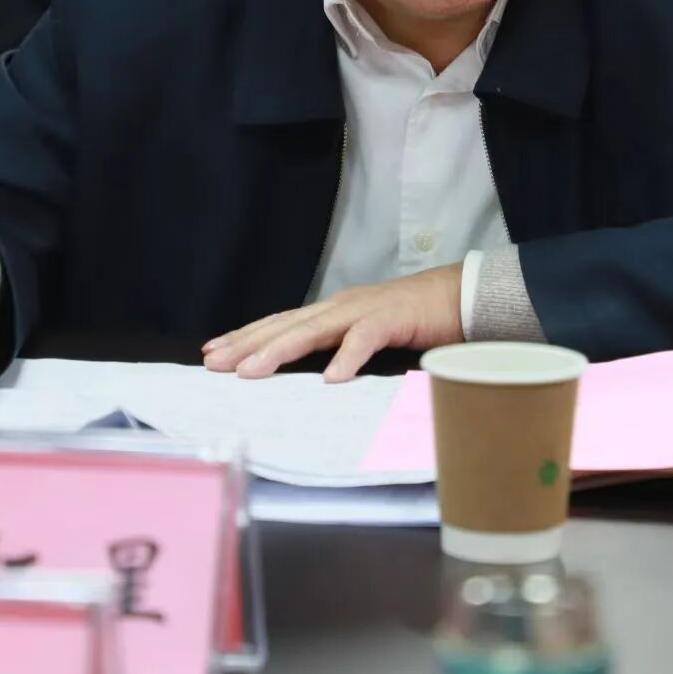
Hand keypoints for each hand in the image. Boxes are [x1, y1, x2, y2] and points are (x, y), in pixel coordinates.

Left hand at [203, 263, 465, 381]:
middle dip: (247, 344)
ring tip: (252, 371)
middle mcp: (340, 307)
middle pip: (285, 326)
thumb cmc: (412, 319)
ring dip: (280, 350)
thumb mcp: (366, 336)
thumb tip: (311, 379)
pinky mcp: (392, 318)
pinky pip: (366, 339)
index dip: (246, 336)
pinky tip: (332, 379)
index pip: (280, 324)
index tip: (212, 352)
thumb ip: (339, 350)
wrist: (460, 294)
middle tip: (214, 363)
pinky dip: (348, 357)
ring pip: (313, 330)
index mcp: (332, 312)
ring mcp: (364, 310)